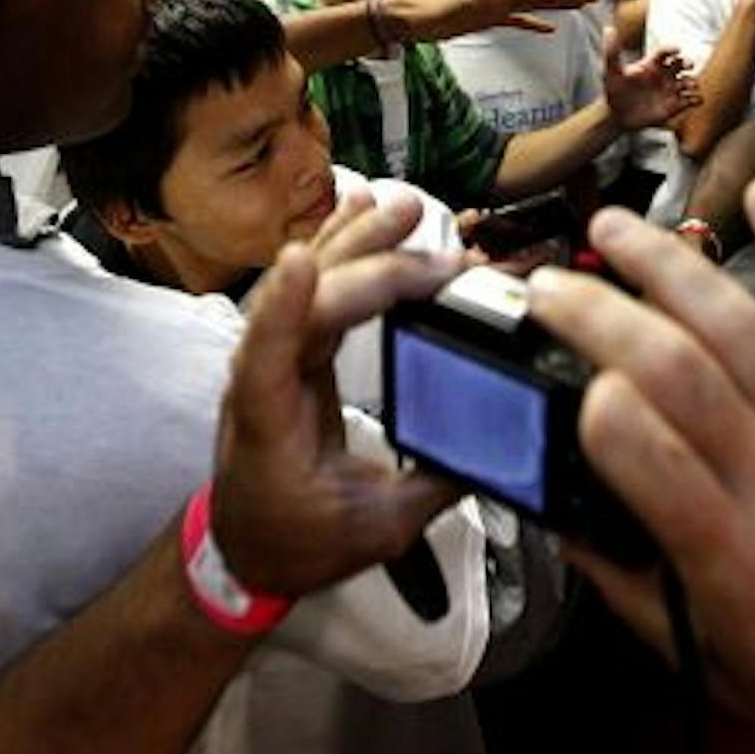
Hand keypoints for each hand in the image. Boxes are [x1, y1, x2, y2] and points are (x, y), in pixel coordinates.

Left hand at [210, 187, 464, 598]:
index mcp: (269, 423)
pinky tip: (363, 208)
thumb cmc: (301, 542)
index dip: (283, 306)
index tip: (303, 260)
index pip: (266, 355)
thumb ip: (438, 483)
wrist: (249, 547)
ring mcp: (273, 354)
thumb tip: (505, 446)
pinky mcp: (292, 345)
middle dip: (361, 256)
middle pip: (302, 300)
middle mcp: (262, 376)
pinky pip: (312, 284)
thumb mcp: (377, 530)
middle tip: (420, 228)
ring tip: (403, 206)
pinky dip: (339, 244)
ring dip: (354, 237)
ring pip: (307, 280)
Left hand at [395, 0, 597, 42]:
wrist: (404, 18)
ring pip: (533, 4)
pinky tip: (548, 29)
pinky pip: (516, 21)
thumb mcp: (453, 4)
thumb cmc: (426, 11)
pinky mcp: (484, 20)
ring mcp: (492, 7)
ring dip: (556, 4)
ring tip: (580, 5)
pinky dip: (534, 23)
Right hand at [527, 182, 754, 753]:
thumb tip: (561, 518)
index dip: (587, 405)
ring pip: (739, 323)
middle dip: (596, 312)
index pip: (636, 442)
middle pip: (674, 365)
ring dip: (667, 264)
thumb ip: (626, 584)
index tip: (561, 395)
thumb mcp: (705, 661)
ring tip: (611, 228)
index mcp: (724, 550)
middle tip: (544, 286)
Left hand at [599, 26, 700, 131]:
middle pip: (683, 63)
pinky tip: (690, 99)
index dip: (673, 48)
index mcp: (652, 64)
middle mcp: (664, 75)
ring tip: (687, 85)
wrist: (617, 115)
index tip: (677, 50)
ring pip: (690, 80)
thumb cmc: (614, 91)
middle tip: (687, 65)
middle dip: (688, 62)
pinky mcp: (675, 105)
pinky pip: (693, 99)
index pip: (666, 51)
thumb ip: (612, 50)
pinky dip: (697, 98)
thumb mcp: (611, 70)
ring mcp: (670, 90)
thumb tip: (609, 28)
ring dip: (693, 81)